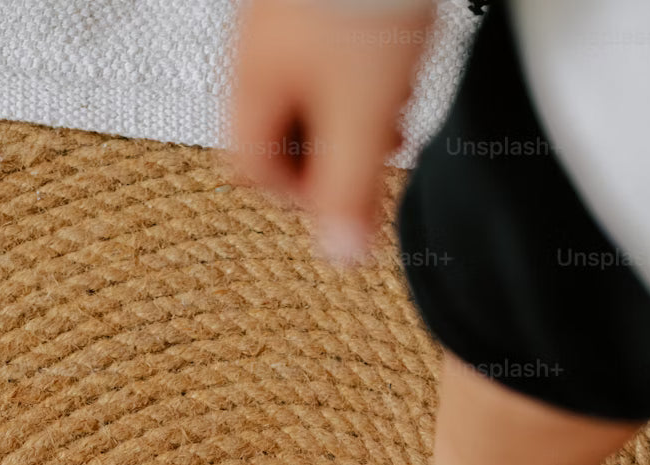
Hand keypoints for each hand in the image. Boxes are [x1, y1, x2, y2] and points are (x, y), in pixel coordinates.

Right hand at [230, 0, 432, 260]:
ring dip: (356, 112)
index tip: (340, 202)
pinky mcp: (318, 0)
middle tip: (375, 153)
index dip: (297, 200)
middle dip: (334, 156)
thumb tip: (342, 255)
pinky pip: (333, 51)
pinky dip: (365, 68)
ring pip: (312, 92)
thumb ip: (347, 191)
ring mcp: (285, 22)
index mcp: (252, 88)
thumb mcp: (360, 114)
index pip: (253, 174)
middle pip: (283, 136)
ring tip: (392, 104)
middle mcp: (258, 54)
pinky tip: (397, 56)